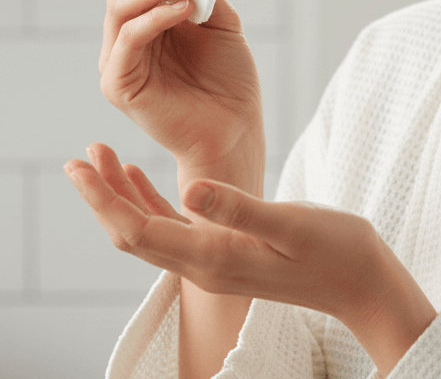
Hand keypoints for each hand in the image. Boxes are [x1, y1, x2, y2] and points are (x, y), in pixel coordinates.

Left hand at [64, 144, 437, 374]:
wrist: (361, 283)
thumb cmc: (335, 250)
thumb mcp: (289, 223)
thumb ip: (238, 208)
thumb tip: (187, 187)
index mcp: (212, 257)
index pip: (138, 231)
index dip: (104, 199)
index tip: (80, 166)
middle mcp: (204, 265)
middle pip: (133, 233)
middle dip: (101, 196)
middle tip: (79, 157)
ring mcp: (214, 261)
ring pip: (149, 229)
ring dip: (121, 196)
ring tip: (101, 157)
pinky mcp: (227, 250)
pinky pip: (174, 227)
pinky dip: (152, 200)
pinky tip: (144, 176)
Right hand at [101, 0, 263, 183]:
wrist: (235, 129)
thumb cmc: (228, 79)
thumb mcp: (221, 22)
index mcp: (146, 16)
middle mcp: (125, 33)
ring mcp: (119, 58)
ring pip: (120, 6)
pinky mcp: (119, 84)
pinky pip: (129, 40)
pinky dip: (156, 17)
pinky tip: (186, 8)